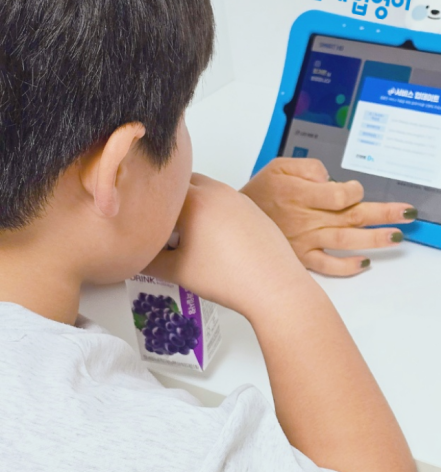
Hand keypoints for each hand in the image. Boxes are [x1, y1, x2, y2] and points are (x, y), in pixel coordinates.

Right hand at [144, 173, 310, 319]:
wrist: (275, 287)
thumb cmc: (228, 278)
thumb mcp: (176, 271)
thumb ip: (147, 259)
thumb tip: (134, 253)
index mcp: (195, 199)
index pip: (158, 188)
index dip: (145, 203)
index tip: (139, 219)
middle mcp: (218, 191)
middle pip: (182, 184)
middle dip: (168, 201)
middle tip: (159, 226)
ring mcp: (239, 198)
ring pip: (206, 191)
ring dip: (192, 204)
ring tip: (185, 234)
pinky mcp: (254, 210)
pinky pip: (226, 202)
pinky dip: (213, 212)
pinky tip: (212, 239)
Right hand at [241, 158, 417, 275]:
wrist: (237, 223)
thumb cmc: (262, 193)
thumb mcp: (279, 167)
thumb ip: (307, 167)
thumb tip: (329, 178)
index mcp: (299, 195)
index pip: (338, 196)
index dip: (354, 192)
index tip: (357, 189)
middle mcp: (306, 220)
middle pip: (351, 218)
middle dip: (383, 215)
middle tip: (408, 214)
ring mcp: (306, 242)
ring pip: (346, 242)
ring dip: (374, 239)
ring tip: (397, 236)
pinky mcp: (303, 258)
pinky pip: (328, 265)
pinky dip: (347, 266)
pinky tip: (365, 262)